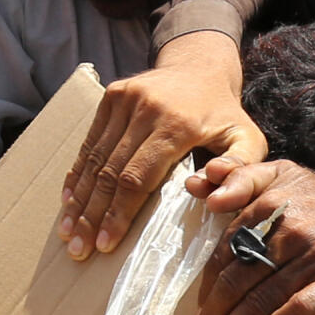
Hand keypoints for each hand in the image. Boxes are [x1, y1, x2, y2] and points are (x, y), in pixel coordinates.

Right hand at [63, 34, 262, 259]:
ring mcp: (123, 99)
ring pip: (94, 158)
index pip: (138, 178)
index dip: (119, 214)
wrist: (200, 65)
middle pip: (110, 172)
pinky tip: (68, 201)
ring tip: (68, 233)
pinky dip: (77, 173)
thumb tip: (213, 193)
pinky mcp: (110, 96)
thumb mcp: (247, 139)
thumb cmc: (223, 114)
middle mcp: (145, 108)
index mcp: (177, 124)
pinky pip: (90, 142)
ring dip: (79, 199)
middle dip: (93, 215)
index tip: (105, 245)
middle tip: (80, 249)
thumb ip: (239, 168)